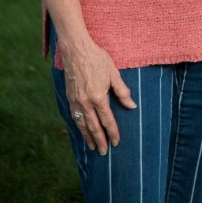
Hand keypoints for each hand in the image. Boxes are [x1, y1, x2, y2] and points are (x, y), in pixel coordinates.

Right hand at [62, 38, 136, 155]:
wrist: (76, 50)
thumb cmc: (97, 59)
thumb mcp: (113, 73)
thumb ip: (122, 91)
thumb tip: (132, 105)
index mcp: (98, 96)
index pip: (107, 120)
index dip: (113, 132)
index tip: (117, 142)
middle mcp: (85, 102)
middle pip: (94, 127)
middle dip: (100, 140)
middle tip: (105, 152)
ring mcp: (76, 101)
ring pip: (82, 124)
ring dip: (88, 137)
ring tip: (93, 147)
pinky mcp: (69, 98)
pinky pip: (74, 117)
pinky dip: (78, 127)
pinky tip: (82, 131)